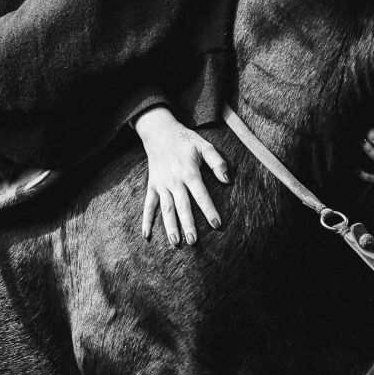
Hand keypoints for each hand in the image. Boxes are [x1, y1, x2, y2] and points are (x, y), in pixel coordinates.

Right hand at [133, 106, 229, 244]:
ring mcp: (161, 184)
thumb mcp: (204, 146)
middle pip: (182, 206)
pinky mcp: (152, 185)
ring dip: (169, 226)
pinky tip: (147, 235)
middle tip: (193, 242)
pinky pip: (148, 205)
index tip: (217, 224)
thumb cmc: (185, 140)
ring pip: (166, 209)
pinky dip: (146, 220)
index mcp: (189, 172)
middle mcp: (174, 181)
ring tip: (175, 242)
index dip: (209, 209)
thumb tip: (227, 180)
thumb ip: (217, 162)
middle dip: (188, 224)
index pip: (201, 194)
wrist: (159, 132)